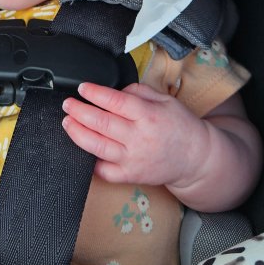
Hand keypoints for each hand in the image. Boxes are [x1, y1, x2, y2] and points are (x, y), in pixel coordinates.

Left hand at [62, 80, 208, 187]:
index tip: (82, 88)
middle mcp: (139, 137)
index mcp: (148, 115)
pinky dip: (89, 161)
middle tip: (68, 104)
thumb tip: (113, 91)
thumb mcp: (165, 100)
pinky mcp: (130, 175)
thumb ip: (138, 91)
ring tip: (67, 122)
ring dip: (77, 133)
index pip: (114, 101)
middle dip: (78, 111)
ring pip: (97, 146)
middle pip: (100, 123)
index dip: (94, 93)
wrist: (196, 158)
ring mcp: (133, 159)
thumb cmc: (180, 126)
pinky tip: (81, 149)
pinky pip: (103, 171)